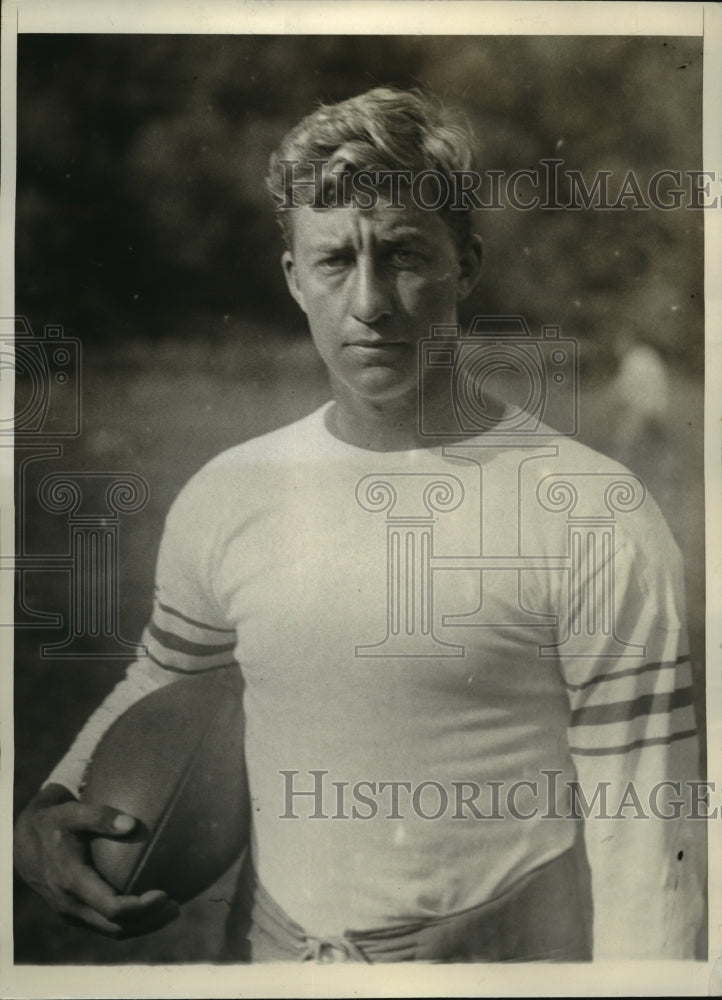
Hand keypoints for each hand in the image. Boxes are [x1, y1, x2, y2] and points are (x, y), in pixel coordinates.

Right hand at [14, 783, 179, 937]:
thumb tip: (132, 824)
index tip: (165, 893)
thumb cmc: (55, 821)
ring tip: (171, 911)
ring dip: (142, 927)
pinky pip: (104, 925)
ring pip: (111, 931)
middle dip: (149, 922)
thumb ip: (100, 816)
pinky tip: (150, 906)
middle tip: (176, 907)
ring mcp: (71, 913)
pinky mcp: (74, 913)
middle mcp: (70, 904)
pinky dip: (129, 922)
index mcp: (72, 882)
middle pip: (116, 928)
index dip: (141, 907)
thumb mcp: (73, 812)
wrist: (25, 843)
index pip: (111, 907)